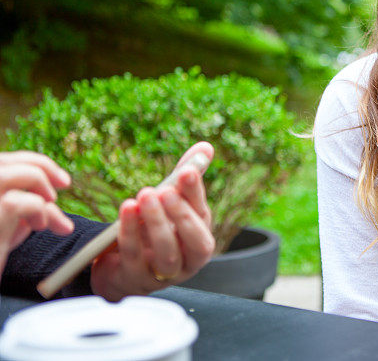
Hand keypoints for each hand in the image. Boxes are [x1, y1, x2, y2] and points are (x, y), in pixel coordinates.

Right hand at [0, 152, 73, 274]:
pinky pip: (26, 202)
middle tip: (66, 184)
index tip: (60, 180)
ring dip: (42, 190)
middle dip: (42, 167)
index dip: (34, 163)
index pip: (5, 161)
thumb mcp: (10, 226)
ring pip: (22, 175)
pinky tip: (41, 228)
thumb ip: (28, 207)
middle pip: (10, 161)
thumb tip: (56, 211)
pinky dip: (40, 212)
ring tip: (45, 210)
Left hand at [90, 142, 215, 300]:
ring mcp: (164, 274)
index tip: (186, 171)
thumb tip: (206, 147)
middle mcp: (189, 259)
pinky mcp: (136, 280)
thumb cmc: (153, 231)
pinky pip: (134, 256)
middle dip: (180, 213)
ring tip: (144, 195)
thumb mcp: (169, 205)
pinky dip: (130, 231)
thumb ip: (186, 178)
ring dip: (156, 222)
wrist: (121, 268)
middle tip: (164, 190)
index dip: (195, 193)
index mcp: (200, 237)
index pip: (203, 214)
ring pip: (167, 252)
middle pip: (195, 241)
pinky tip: (126, 209)